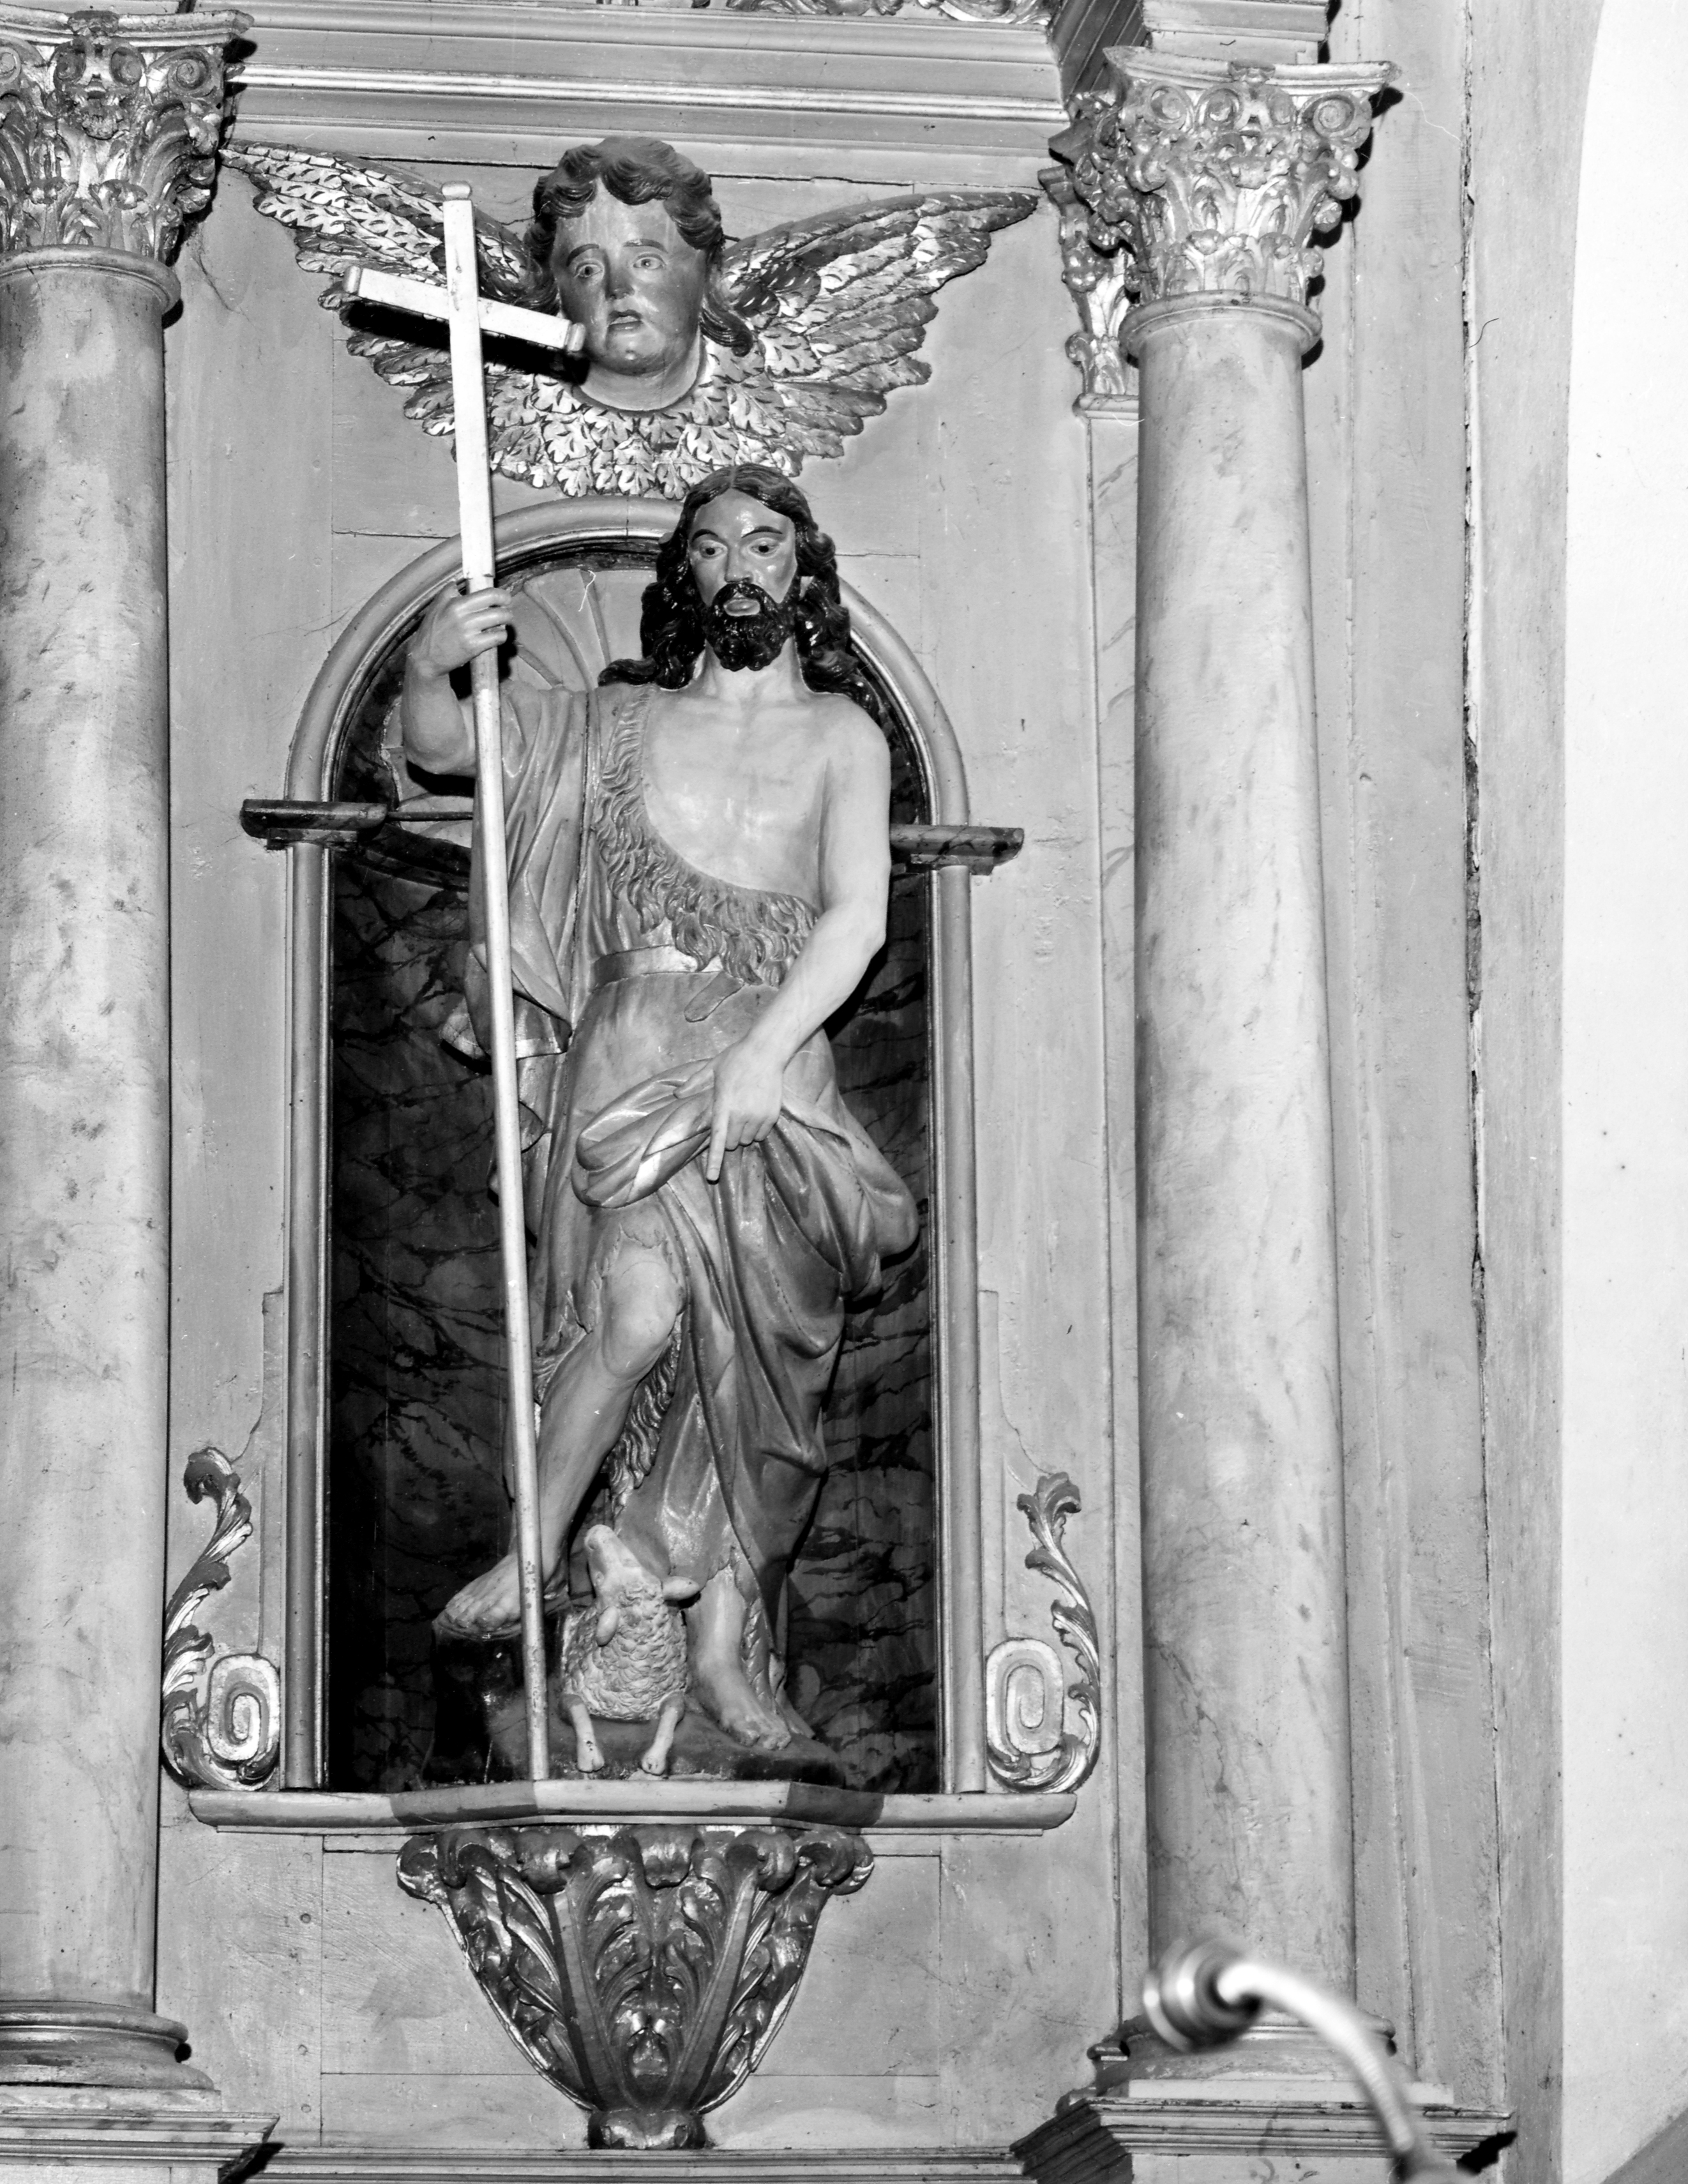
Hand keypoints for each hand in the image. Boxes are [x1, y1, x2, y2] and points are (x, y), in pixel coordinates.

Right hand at [410, 583, 511, 678]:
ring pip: (500, 621)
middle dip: (507, 610)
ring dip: (505, 623)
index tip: (505, 598)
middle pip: (498, 608)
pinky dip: (501, 636)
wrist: (425, 657)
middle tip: (506, 613)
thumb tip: (457, 582)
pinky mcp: (473, 647)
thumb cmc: (432, 631)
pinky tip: (497, 636)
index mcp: (456, 603)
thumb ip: (448, 593)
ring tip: (501, 624)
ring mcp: (469, 632)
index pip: (488, 594)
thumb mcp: (436, 606)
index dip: (502, 595)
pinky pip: (497, 637)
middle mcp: (463, 616)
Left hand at [705, 1037, 785, 1182]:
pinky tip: (756, 1111)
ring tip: (744, 1111)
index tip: (712, 1177)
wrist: (767, 1051)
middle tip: (729, 1117)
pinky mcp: (772, 1116)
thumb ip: (695, 1083)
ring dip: (743, 1133)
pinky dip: (757, 1130)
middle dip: (728, 1136)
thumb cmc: (737, 1058)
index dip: (715, 1160)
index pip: (718, 1139)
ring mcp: (759, 1117)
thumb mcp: (712, 1068)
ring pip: (747, 1140)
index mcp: (724, 1106)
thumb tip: (677, 1094)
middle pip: (732, 1143)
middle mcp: (742, 1115)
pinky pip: (762, 1135)